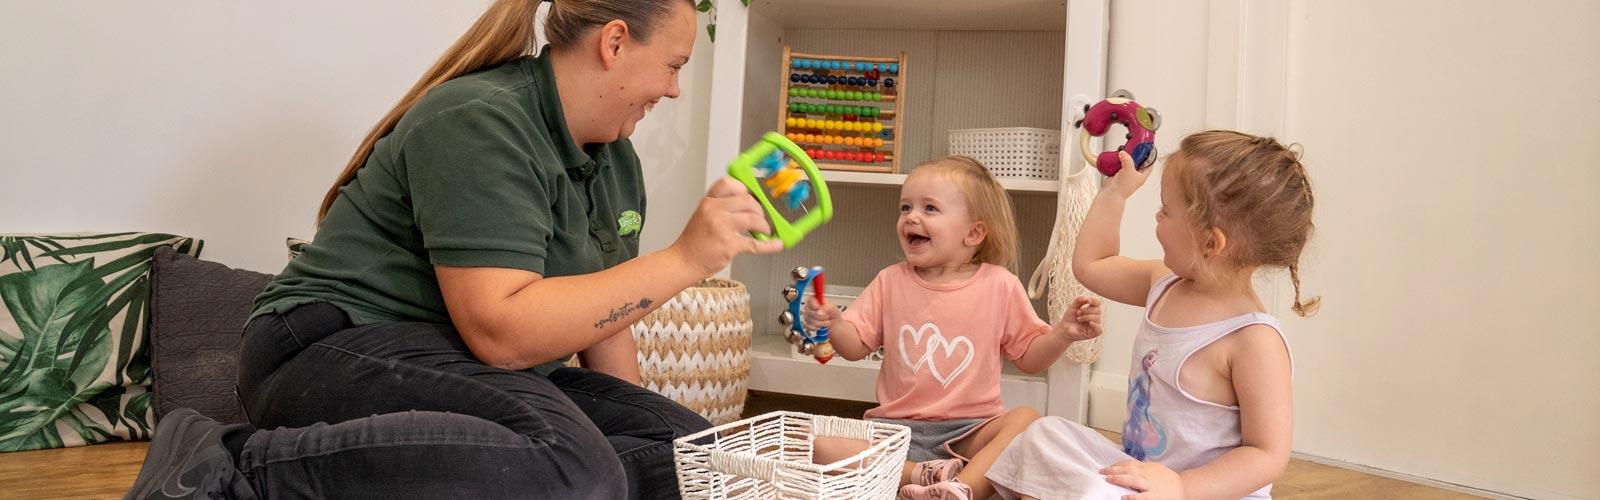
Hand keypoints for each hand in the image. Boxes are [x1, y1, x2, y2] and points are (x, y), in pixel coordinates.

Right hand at [670, 177, 784, 275]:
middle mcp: (714, 211)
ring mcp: (721, 227)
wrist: (683, 261)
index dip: (744, 189)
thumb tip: (747, 205)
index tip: (752, 196)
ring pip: (754, 218)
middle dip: (759, 210)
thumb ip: (721, 208)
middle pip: (747, 200)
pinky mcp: (729, 245)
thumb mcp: (702, 216)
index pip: (729, 183)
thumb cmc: (693, 242)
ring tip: (764, 231)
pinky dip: (769, 245)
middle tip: (761, 218)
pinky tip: (775, 244)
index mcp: (708, 202)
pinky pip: (755, 243)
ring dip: (764, 226)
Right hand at [802, 296, 839, 331]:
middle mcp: (809, 307)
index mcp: (815, 300)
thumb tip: (819, 311)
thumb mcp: (832, 308)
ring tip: (826, 322)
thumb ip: (826, 307)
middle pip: (809, 311)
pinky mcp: (807, 324)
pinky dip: (817, 328)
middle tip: (827, 316)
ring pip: (810, 320)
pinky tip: (821, 326)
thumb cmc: (832, 314)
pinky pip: (809, 327)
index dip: (814, 304)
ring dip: (821, 323)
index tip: (819, 308)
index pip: (810, 299)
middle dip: (821, 316)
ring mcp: (807, 316)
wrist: (834, 324)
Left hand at [1054, 295, 1103, 341]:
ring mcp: (1094, 325)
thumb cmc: (1069, 319)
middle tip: (1078, 313)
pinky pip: (1099, 330)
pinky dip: (1096, 325)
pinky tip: (1090, 323)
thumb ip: (1078, 301)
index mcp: (1091, 310)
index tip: (1087, 301)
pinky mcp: (1093, 333)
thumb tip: (1085, 298)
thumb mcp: (1072, 307)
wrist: (1064, 329)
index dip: (1094, 301)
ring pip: (1097, 318)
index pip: (1098, 303)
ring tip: (1078, 319)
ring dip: (1086, 317)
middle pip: (1098, 310)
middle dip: (1086, 310)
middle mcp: (1094, 317)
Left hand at [1102, 460, 1184, 499]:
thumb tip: (1127, 467)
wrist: (1183, 488)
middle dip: (1114, 470)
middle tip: (1102, 472)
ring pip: (1134, 480)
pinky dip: (1134, 497)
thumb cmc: (1168, 479)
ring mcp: (1151, 485)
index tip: (1107, 467)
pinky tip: (1124, 497)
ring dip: (1120, 478)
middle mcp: (1147, 475)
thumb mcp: (1154, 469)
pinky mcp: (1155, 497)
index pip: (1129, 463)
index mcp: (1147, 468)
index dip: (1117, 464)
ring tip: (1108, 479)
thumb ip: (1142, 467)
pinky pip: (1143, 497)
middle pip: (1129, 469)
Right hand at [1104, 151, 1153, 198]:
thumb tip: (1123, 152)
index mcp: (1142, 176)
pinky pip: (1119, 166)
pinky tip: (1117, 157)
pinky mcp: (1118, 175)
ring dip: (1126, 157)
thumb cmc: (1123, 187)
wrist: (1111, 194)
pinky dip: (1118, 161)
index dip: (1150, 157)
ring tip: (1124, 151)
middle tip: (1134, 148)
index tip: (1147, 150)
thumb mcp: (1128, 169)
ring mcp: (1126, 175)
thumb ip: (1127, 159)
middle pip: (1138, 162)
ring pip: (1128, 163)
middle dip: (1136, 155)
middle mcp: (1135, 175)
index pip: (1150, 165)